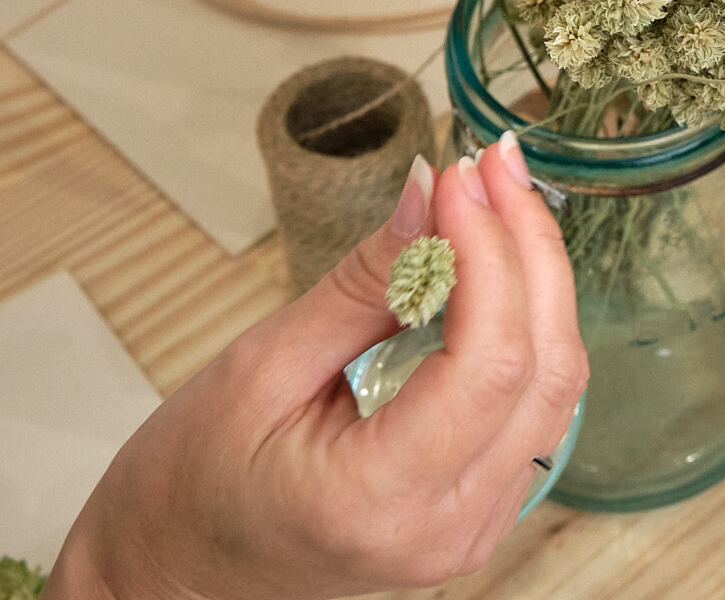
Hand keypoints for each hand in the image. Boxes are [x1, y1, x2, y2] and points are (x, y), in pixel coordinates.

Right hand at [45, 138, 587, 599]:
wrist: (171, 578)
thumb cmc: (188, 487)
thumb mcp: (259, 368)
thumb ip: (362, 283)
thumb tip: (432, 192)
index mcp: (381, 500)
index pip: (489, 362)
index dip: (490, 251)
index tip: (461, 176)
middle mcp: (448, 527)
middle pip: (542, 368)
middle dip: (529, 249)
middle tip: (492, 165)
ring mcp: (474, 528)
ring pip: (554, 386)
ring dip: (538, 281)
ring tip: (498, 198)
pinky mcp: (480, 510)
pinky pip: (535, 408)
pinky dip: (527, 327)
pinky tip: (498, 266)